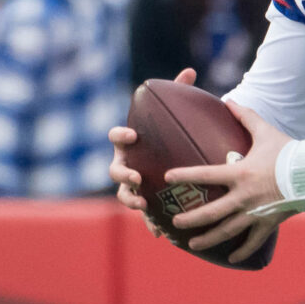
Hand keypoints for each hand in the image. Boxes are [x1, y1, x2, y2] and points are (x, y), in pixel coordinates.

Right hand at [108, 69, 197, 212]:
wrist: (176, 155)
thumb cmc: (173, 131)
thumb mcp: (177, 113)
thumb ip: (180, 92)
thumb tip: (189, 71)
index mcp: (129, 142)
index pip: (116, 136)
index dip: (120, 134)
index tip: (132, 135)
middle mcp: (126, 163)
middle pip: (114, 170)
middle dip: (123, 173)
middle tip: (136, 176)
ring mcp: (132, 185)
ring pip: (124, 195)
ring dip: (131, 200)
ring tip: (143, 204)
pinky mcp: (144, 202)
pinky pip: (144, 215)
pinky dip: (150, 222)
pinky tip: (160, 232)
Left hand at [161, 101, 289, 261]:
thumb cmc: (289, 151)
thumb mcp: (265, 132)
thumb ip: (246, 117)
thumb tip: (229, 100)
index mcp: (240, 173)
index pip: (205, 174)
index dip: (185, 175)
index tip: (167, 177)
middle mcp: (244, 196)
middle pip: (211, 212)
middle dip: (190, 218)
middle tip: (174, 222)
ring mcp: (256, 212)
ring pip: (227, 230)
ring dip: (208, 239)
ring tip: (192, 245)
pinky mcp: (269, 222)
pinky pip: (253, 240)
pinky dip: (242, 251)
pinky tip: (231, 258)